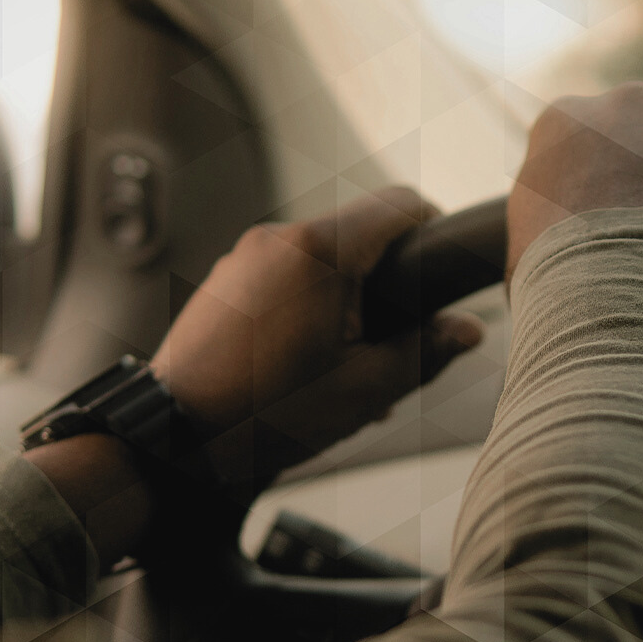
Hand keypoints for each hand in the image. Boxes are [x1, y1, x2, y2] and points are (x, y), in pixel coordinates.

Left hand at [152, 187, 483, 483]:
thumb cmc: (265, 413)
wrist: (176, 437)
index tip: (442, 264)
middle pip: (358, 235)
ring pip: (320, 260)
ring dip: (345, 300)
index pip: (399, 204)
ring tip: (345, 368)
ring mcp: (245, 258)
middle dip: (385, 284)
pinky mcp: (224, 282)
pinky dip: (307, 307)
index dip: (432, 228)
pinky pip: (283, 278)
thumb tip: (466, 330)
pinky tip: (307, 365)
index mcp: (320, 252)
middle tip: (392, 343)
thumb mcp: (365, 389)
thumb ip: (425, 351)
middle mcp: (279, 240)